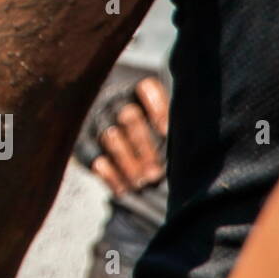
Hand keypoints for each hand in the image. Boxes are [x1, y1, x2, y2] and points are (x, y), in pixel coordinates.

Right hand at [91, 77, 168, 195]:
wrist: (103, 128)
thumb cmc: (143, 124)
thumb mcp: (155, 114)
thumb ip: (171, 123)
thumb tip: (196, 143)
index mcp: (134, 89)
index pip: (147, 89)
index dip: (158, 110)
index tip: (166, 132)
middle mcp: (112, 101)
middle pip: (129, 117)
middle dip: (145, 146)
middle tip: (156, 172)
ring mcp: (94, 121)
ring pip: (111, 139)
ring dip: (128, 163)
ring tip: (144, 182)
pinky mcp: (82, 143)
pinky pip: (94, 159)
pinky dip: (110, 176)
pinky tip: (125, 189)